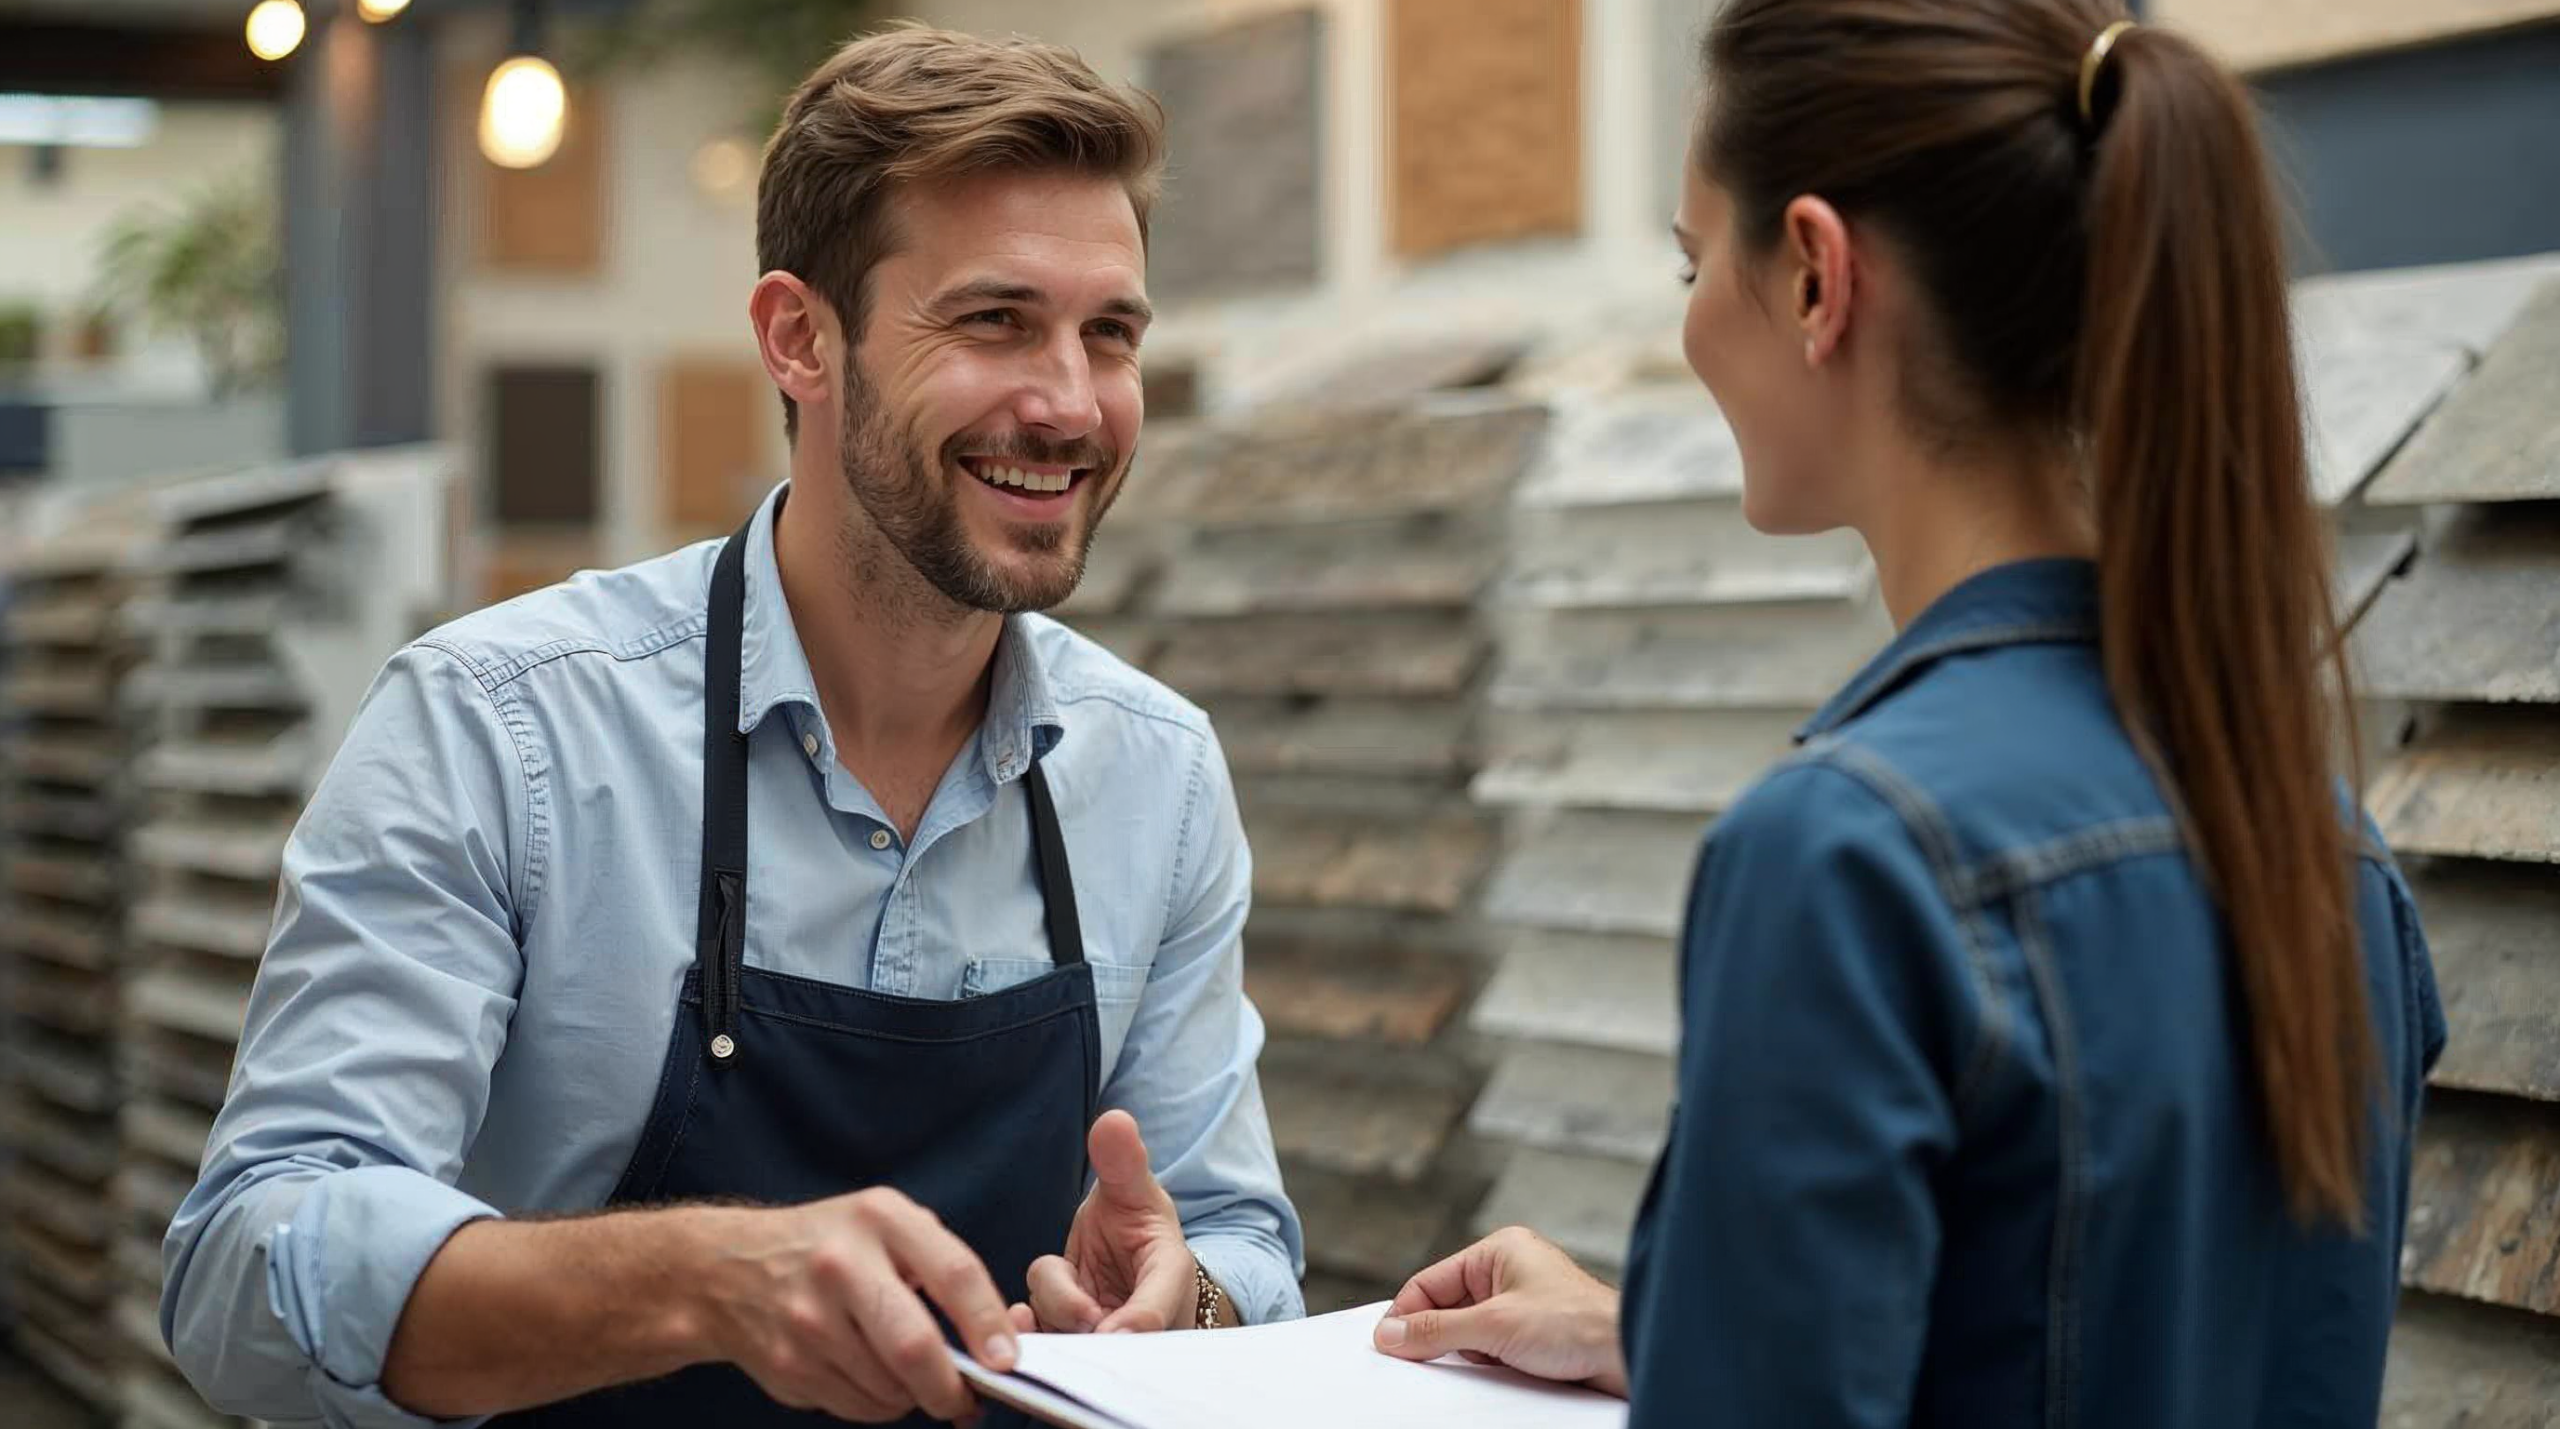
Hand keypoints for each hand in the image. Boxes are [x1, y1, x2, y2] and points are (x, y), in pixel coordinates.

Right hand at [686, 1187, 1016, 1422]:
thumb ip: (940, 1264)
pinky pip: (857, 1407)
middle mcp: (841, 1265)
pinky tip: (871, 1377)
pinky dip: (879, 1404)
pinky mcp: (788, 1365)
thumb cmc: (830, 1246)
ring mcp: (808, 1319)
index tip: (1007, 1360)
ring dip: (913, 1395)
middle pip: (914, 1346)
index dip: (988, 1323)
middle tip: (966, 1398)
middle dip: (950, 1387)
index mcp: (879, 1218)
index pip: (953, 1273)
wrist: (726, 1270)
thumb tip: (998, 1340)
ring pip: (889, 1388)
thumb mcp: (884, 1223)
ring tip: (911, 1377)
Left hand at [1012, 1110, 1195, 1334]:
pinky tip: (1019, 1319)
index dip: (1134, 1325)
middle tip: (1074, 1314)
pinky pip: (1048, 1346)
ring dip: (1051, 1314)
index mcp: (1168, 1281)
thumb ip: (1123, 1163)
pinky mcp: (1071, 1344)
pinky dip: (1032, 1336)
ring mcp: (1105, 1337)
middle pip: (1108, 1337)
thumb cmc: (1137, 1225)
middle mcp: (1140, 1322)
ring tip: (1046, 1295)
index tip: (1108, 1331)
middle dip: (1082, 1324)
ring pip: (1070, 1335)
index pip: (1156, 1312)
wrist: (1122, 1256)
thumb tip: (1114, 1120)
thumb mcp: (1134, 1191)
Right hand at [1371, 1226, 1627, 1397]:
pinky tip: (1493, 1371)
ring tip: (1477, 1362)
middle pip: (1447, 1306)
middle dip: (1437, 1335)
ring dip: (1465, 1352)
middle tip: (1418, 1361)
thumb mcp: (1494, 1325)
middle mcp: (1510, 1272)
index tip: (1387, 1344)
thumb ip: (1437, 1330)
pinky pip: (1491, 1347)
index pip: (1432, 1280)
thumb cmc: (1577, 1324)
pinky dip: (1485, 1363)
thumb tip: (1392, 1334)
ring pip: (1468, 1331)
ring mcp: (1523, 1305)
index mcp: (1500, 1250)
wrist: (1628, 1354)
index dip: (1407, 1313)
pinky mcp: (1534, 1334)